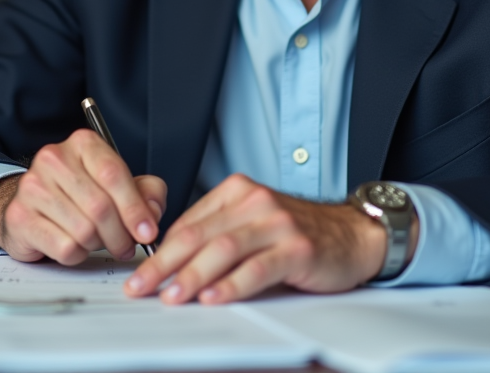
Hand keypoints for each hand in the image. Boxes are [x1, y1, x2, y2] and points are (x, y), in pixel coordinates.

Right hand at [0, 129, 166, 265]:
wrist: (33, 207)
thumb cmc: (80, 195)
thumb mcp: (119, 186)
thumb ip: (146, 193)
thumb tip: (153, 212)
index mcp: (83, 144)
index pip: (114, 174)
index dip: (135, 208)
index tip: (148, 231)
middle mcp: (54, 159)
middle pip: (100, 207)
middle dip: (120, 234)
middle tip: (126, 246)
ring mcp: (32, 187)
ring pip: (84, 230)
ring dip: (98, 244)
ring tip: (97, 241)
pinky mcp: (20, 217)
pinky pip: (64, 247)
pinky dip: (77, 254)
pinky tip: (75, 245)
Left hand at [124, 174, 389, 304]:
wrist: (352, 235)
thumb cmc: (298, 233)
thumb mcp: (253, 223)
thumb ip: (218, 233)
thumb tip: (171, 261)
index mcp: (237, 192)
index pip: (188, 223)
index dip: (158, 252)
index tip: (137, 275)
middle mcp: (255, 201)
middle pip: (199, 235)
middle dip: (164, 265)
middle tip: (140, 287)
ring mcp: (277, 223)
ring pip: (224, 249)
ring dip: (193, 276)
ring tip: (172, 296)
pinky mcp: (297, 247)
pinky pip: (258, 267)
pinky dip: (232, 285)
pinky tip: (214, 298)